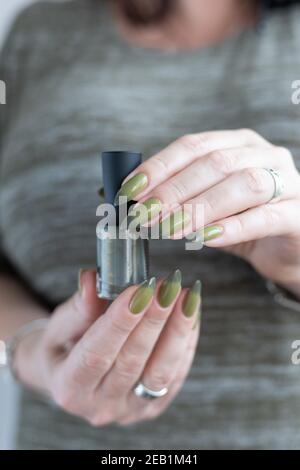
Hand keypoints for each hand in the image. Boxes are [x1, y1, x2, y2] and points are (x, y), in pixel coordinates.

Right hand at [14, 270, 199, 425]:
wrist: (74, 375)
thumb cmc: (64, 345)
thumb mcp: (60, 325)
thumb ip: (78, 306)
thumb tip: (92, 280)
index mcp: (69, 388)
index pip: (96, 355)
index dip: (120, 322)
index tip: (139, 290)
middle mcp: (100, 406)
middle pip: (132, 362)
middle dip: (154, 320)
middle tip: (167, 287)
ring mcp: (130, 411)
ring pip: (160, 372)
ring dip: (177, 330)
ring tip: (186, 296)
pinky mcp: (154, 406)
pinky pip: (176, 374)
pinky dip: (186, 341)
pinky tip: (191, 312)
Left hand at [118, 129, 299, 293]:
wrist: (288, 245)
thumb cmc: (243, 220)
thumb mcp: (209, 202)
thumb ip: (179, 195)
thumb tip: (128, 198)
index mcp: (239, 143)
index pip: (194, 145)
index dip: (160, 166)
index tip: (130, 190)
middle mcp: (265, 154)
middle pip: (215, 163)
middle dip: (173, 189)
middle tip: (143, 215)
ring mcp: (287, 181)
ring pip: (242, 184)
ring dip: (199, 207)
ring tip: (168, 229)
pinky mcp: (297, 214)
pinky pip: (265, 216)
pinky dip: (233, 227)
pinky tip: (205, 238)